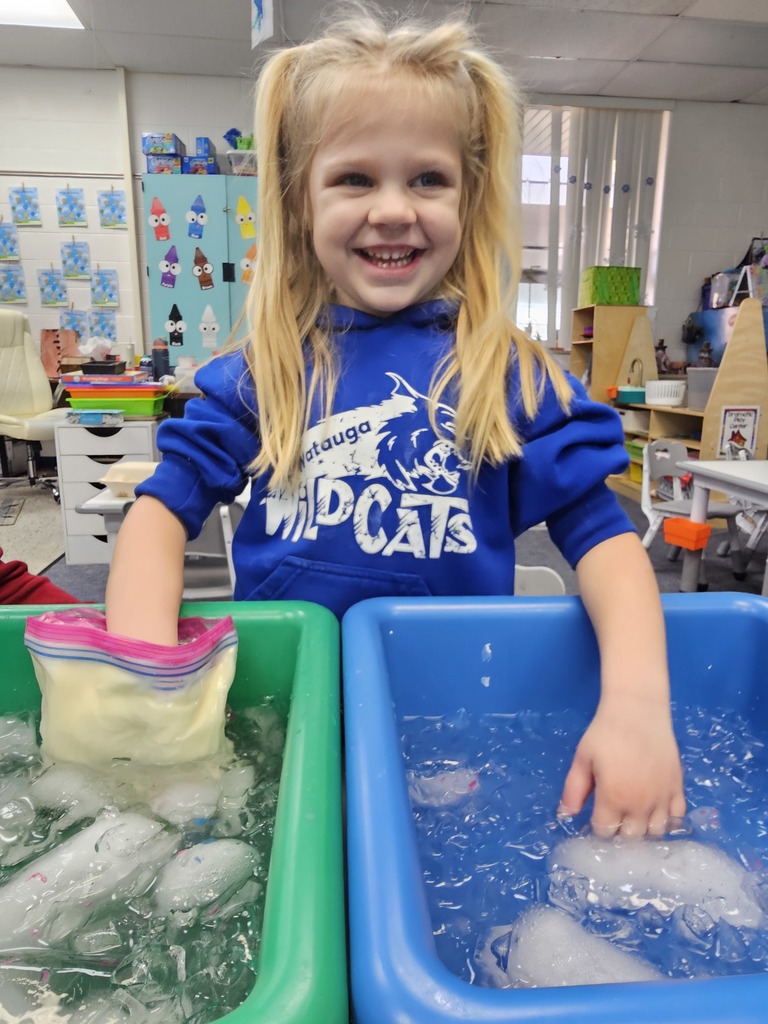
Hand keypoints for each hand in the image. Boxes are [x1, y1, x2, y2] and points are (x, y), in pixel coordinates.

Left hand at [558, 693, 685, 837]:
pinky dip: (667, 820)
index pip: (605, 833)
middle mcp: (640, 804)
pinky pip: (677, 817)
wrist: (638, 710)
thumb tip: (565, 816)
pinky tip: (656, 810)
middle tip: (614, 817)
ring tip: (634, 816)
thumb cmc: (606, 732)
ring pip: (656, 832)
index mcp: (613, 798)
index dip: (598, 828)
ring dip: (644, 829)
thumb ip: (573, 790)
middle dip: (620, 832)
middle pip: (631, 838)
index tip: (595, 818)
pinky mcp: (678, 787)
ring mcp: (662, 797)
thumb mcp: (583, 759)